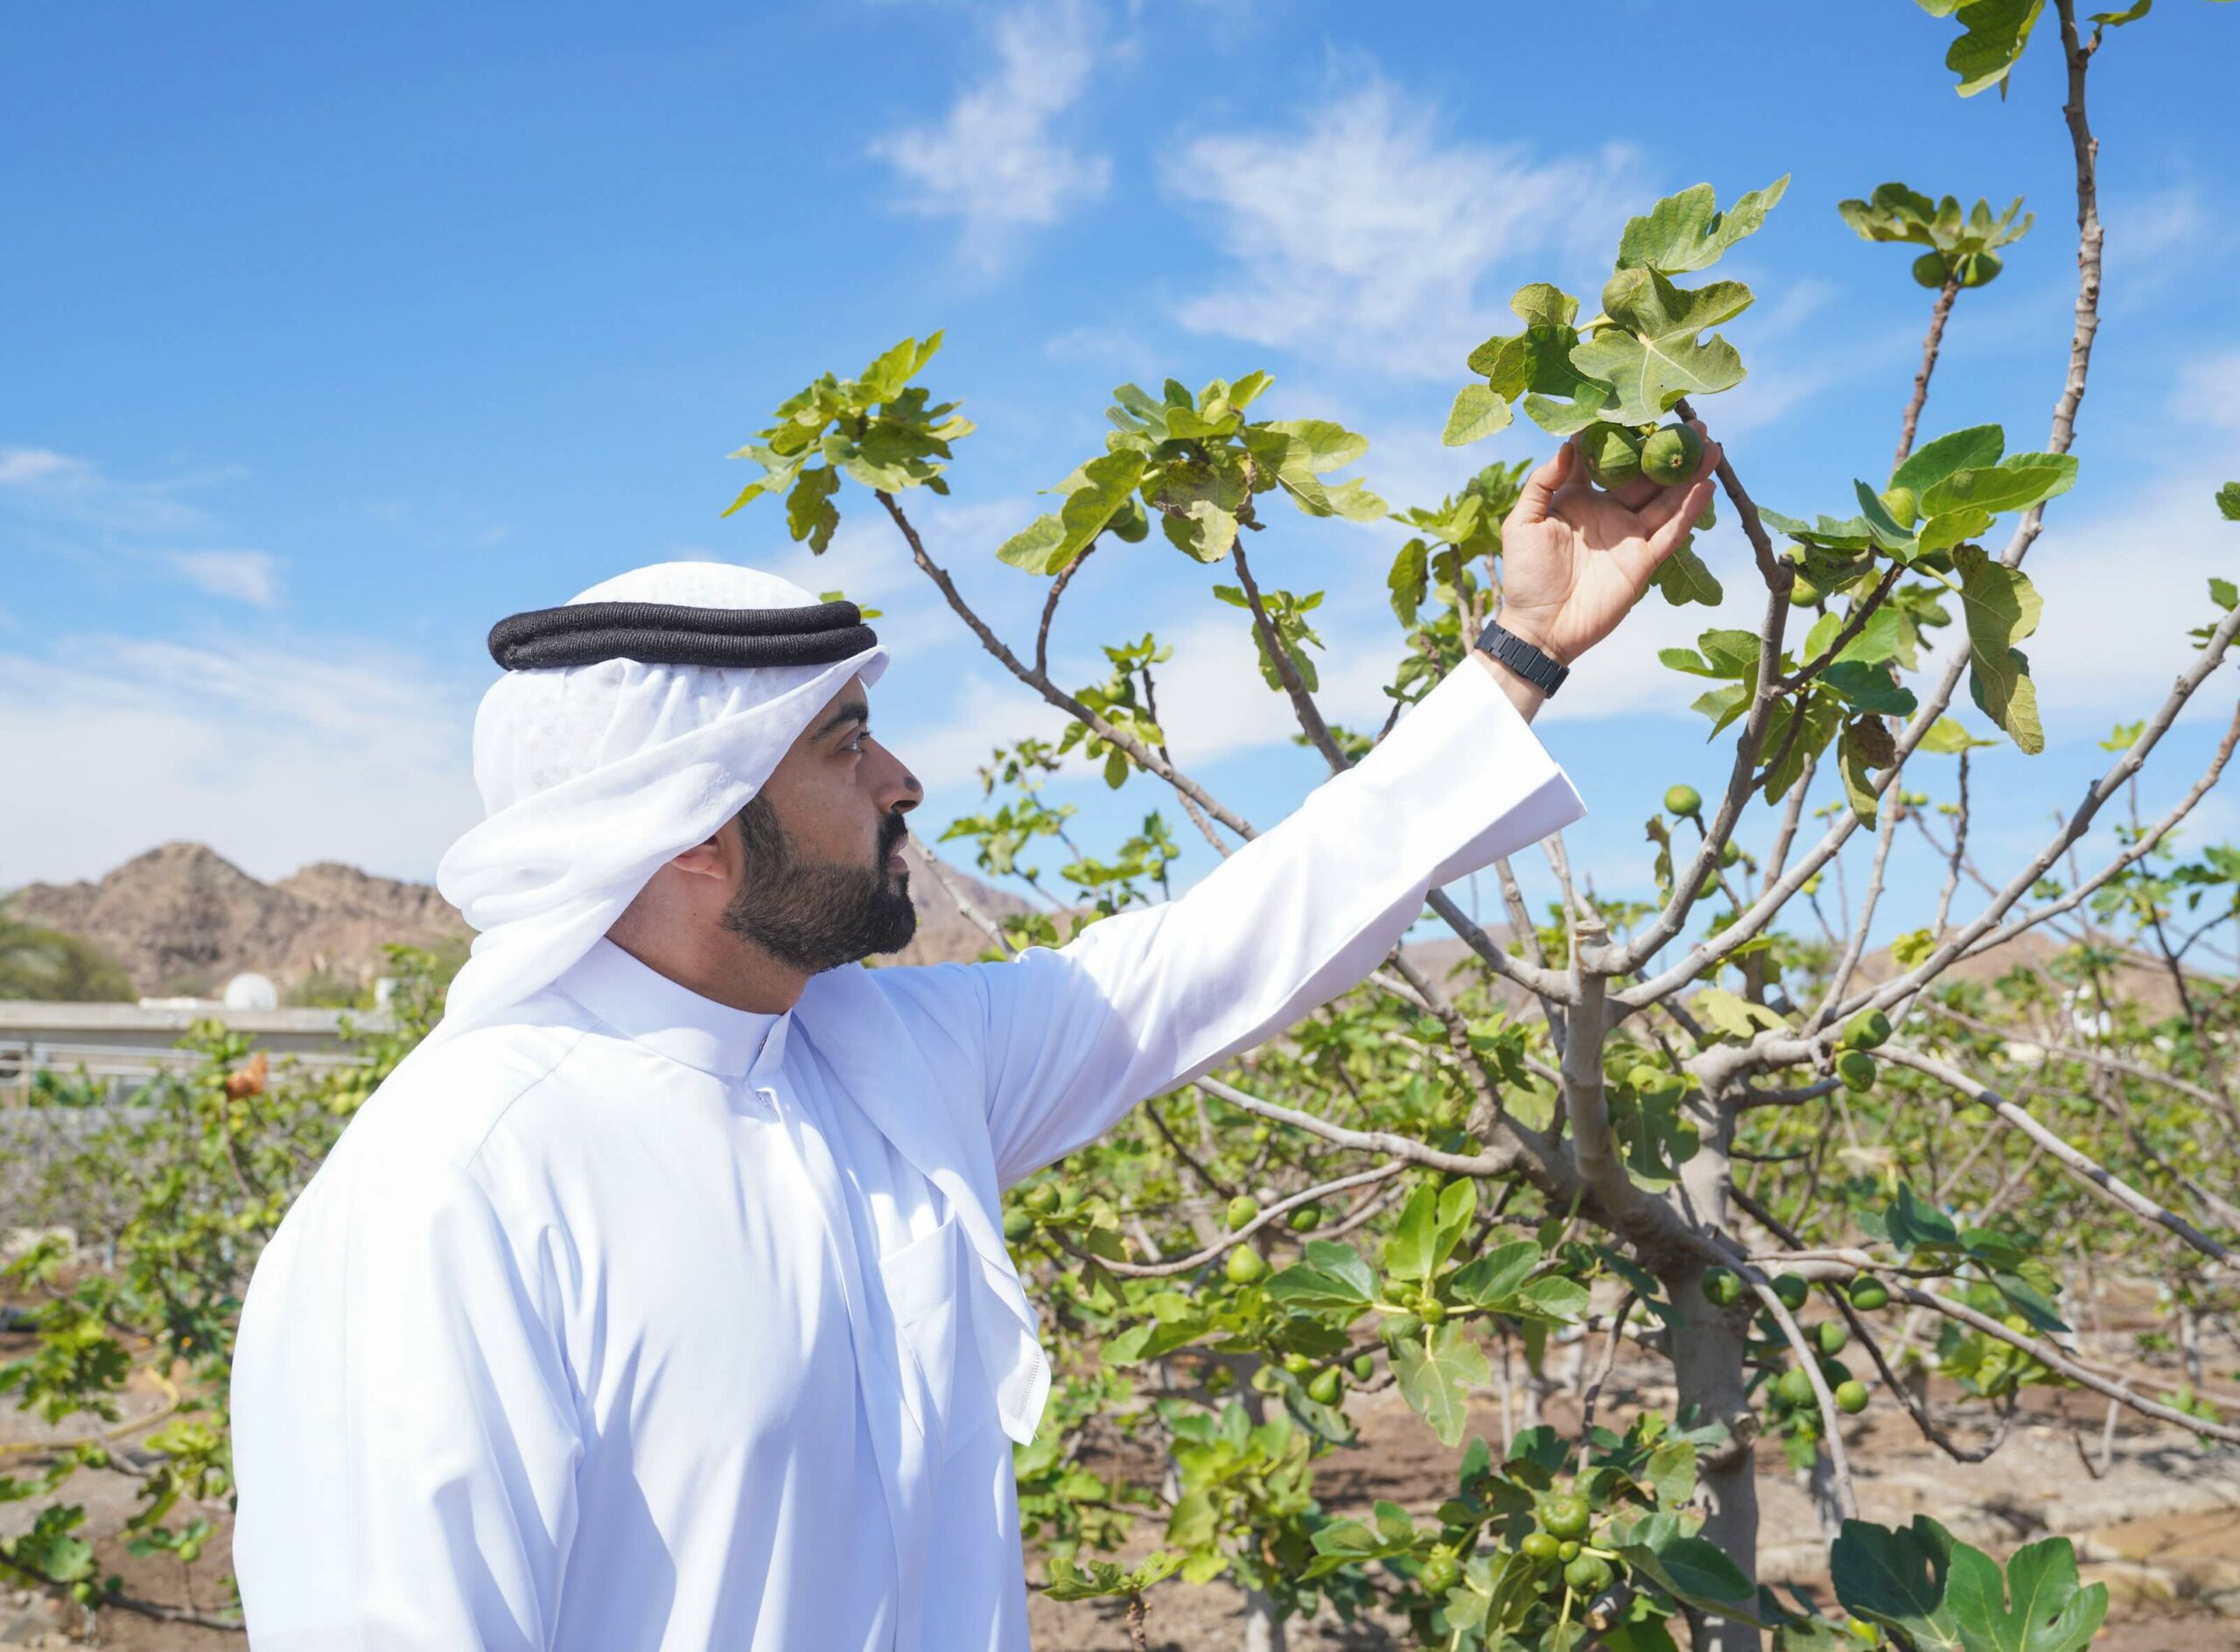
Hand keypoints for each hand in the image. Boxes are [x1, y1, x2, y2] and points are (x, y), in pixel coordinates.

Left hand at [1492, 419, 1722, 665]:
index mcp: (1579, 498)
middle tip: (1693, 422)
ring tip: (1711, 445)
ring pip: (1666, 498)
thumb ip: (1542, 482)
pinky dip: (1690, 510)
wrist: (1540, 627)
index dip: (1623, 436)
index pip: (1606, 460)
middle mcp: (1609, 511)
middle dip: (1669, 449)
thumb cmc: (1525, 575)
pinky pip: (1672, 531)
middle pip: (1645, 475)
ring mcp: (1629, 535)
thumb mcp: (1522, 523)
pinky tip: (1706, 485)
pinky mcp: (1644, 560)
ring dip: (1689, 473)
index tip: (1640, 405)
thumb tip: (1569, 444)